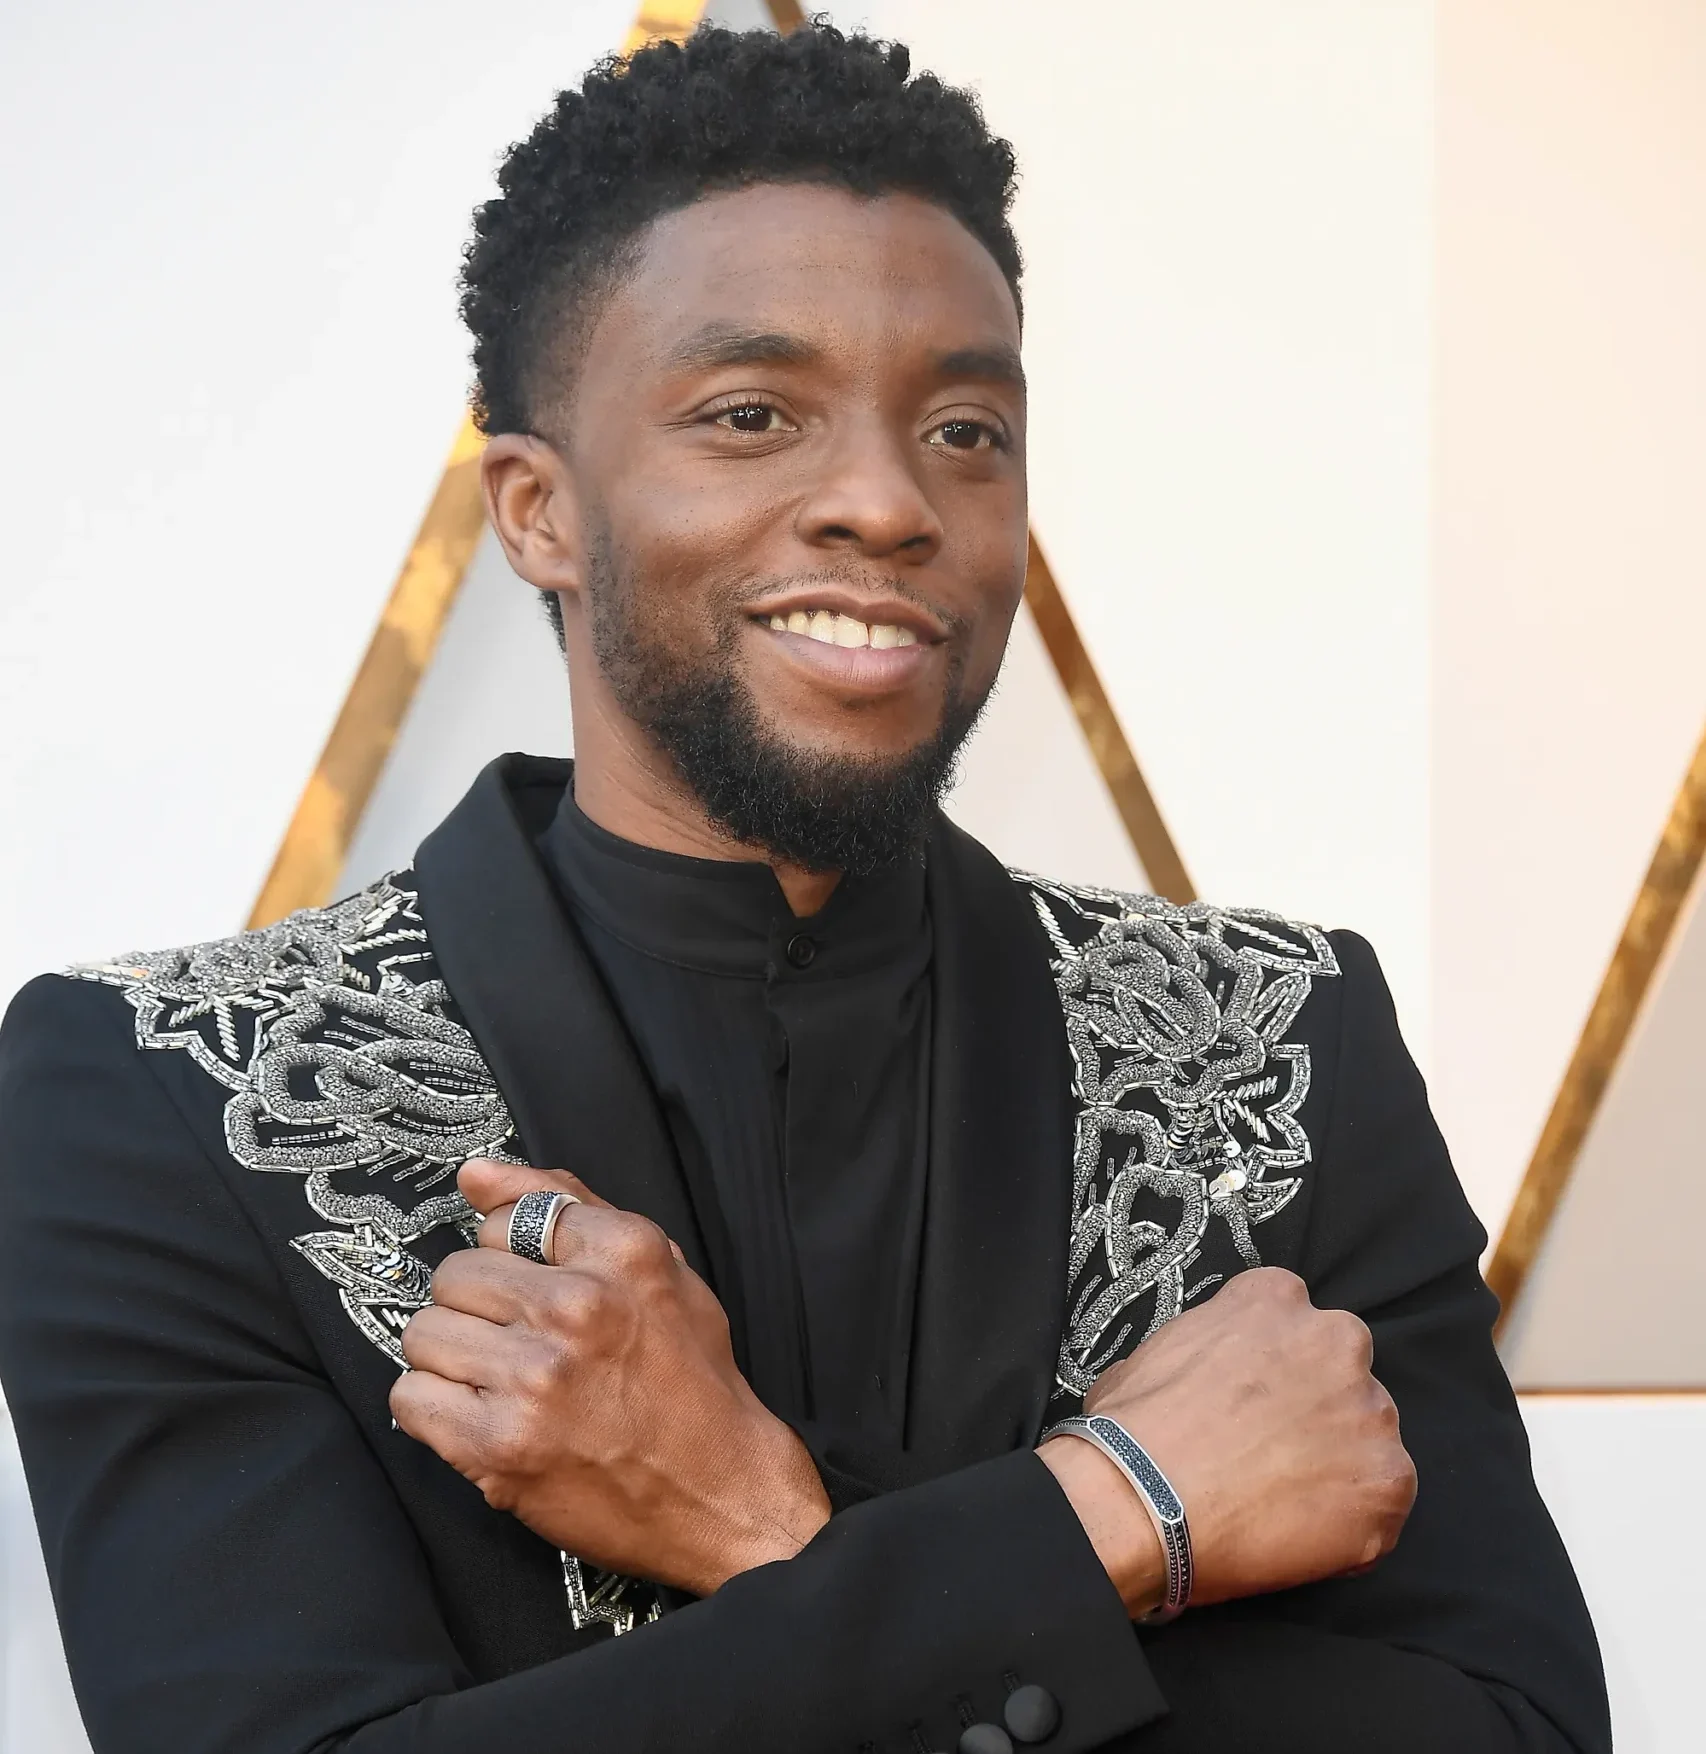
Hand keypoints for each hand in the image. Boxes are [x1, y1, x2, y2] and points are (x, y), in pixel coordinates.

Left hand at [390, 1160, 830, 1595]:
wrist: (721, 1494)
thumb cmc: (692, 1382)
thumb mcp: (659, 1270)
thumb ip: (571, 1207)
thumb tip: (475, 1172)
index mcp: (623, 1253)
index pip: (506, 1219)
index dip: (515, 1258)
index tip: (536, 1290)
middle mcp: (576, 1307)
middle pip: (455, 1274)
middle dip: (478, 1306)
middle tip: (518, 1341)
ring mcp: (534, 1378)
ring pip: (425, 1333)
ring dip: (454, 1358)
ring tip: (500, 1380)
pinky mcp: (499, 1445)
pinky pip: (411, 1398)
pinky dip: (435, 1408)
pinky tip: (479, 1415)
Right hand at [1040, 1267, 1415, 1614]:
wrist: (1144, 1501)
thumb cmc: (1133, 1429)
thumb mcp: (1158, 1350)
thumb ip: (1208, 1347)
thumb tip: (1207, 1379)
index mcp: (1274, 1299)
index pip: (1293, 1316)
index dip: (1274, 1362)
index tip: (1254, 1396)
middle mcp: (1335, 1340)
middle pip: (1343, 1368)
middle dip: (1317, 1403)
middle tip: (1272, 1447)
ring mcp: (1370, 1412)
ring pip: (1367, 1436)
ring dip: (1337, 1462)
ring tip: (1280, 1500)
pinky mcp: (1388, 1482)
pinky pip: (1382, 1504)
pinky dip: (1351, 1524)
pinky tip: (1297, 1536)